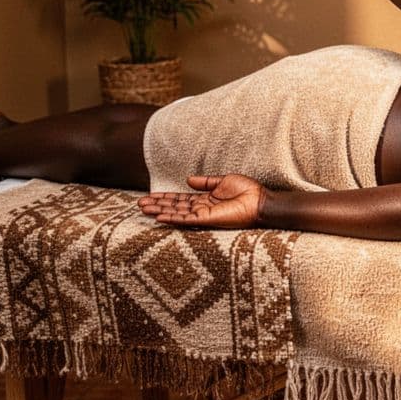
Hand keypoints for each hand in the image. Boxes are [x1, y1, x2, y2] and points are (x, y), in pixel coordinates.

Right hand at [138, 174, 266, 228]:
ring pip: (177, 213)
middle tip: (140, 204)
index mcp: (206, 199)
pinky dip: (172, 219)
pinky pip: (186, 220)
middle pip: (175, 207)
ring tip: (143, 209)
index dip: (166, 198)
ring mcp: (203, 215)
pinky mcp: (207, 220)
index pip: (181, 199)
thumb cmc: (247, 191)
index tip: (151, 196)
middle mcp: (202, 208)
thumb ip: (205, 182)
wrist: (260, 200)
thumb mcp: (223, 181)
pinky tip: (159, 218)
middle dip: (158, 205)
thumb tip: (187, 179)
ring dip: (160, 211)